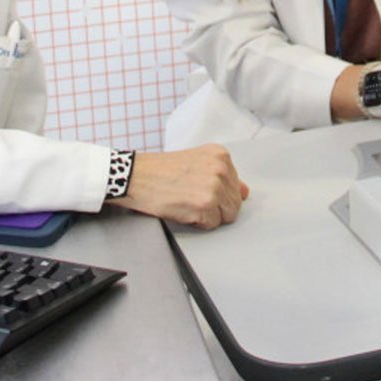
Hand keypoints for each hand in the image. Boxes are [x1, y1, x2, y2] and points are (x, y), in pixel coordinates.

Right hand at [118, 145, 247, 229]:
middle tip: (191, 196)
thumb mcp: (196, 163)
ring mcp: (214, 186)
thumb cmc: (160, 171)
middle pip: (234, 203)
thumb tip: (245, 192)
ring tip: (187, 202)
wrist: (135, 176)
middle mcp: (221, 168)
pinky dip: (197, 223)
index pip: (236, 187)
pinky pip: (211, 225)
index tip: (199, 188)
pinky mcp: (205, 204)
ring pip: (226, 216)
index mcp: (220, 155)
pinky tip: (182, 208)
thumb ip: (223, 177)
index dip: (217, 194)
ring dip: (207, 215)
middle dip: (215, 207)